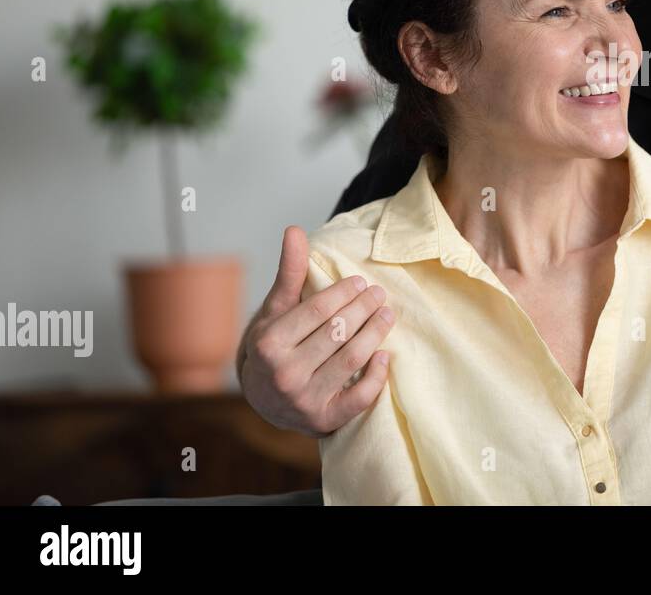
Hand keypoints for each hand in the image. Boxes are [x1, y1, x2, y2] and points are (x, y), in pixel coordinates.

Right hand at [238, 226, 395, 437]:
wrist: (264, 399)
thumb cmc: (274, 346)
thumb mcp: (276, 309)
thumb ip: (290, 272)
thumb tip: (294, 229)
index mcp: (269, 344)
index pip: (317, 311)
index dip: (344, 293)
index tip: (361, 282)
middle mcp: (284, 374)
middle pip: (338, 333)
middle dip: (363, 309)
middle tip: (379, 294)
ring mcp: (304, 400)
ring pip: (352, 360)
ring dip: (375, 333)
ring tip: (387, 314)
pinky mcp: (323, 420)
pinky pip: (358, 399)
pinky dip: (377, 376)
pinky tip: (385, 355)